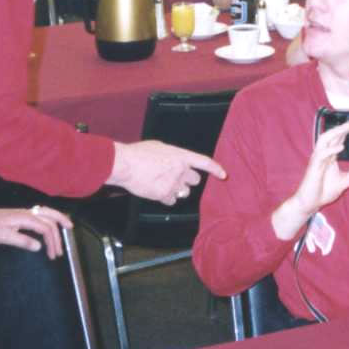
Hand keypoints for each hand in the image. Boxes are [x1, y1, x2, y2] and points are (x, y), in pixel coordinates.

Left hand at [0, 205, 70, 257]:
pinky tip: (51, 223)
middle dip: (59, 233)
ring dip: (58, 220)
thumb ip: (22, 241)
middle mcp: (28, 213)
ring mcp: (25, 213)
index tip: (53, 256)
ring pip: (48, 213)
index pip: (46, 229)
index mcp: (26, 219)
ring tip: (68, 226)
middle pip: (51, 219)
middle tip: (63, 247)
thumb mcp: (3, 237)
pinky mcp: (22, 215)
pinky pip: (42, 214)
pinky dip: (51, 217)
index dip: (52, 243)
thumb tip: (39, 246)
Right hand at [107, 140, 224, 204]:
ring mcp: (173, 182)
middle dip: (187, 180)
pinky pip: (171, 201)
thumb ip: (172, 155)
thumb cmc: (138, 153)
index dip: (215, 169)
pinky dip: (166, 198)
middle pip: (195, 180)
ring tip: (162, 184)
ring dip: (177, 190)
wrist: (125, 164)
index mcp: (181, 155)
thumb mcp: (160, 147)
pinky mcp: (164, 194)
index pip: (204, 162)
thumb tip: (174, 160)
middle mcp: (180, 169)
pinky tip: (156, 191)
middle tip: (175, 178)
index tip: (223, 175)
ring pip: (184, 192)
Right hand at [285, 115, 348, 218]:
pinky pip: (321, 155)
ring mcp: (318, 159)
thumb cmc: (323, 191)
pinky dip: (331, 150)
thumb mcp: (345, 181)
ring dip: (338, 131)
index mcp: (330, 155)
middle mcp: (324, 153)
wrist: (309, 203)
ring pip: (326, 139)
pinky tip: (340, 147)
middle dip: (347, 125)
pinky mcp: (314, 166)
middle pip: (335, 134)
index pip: (341, 137)